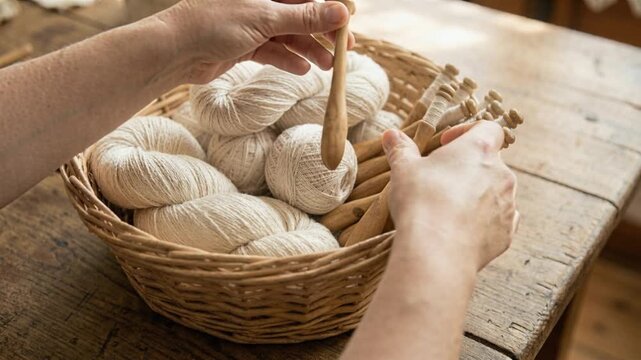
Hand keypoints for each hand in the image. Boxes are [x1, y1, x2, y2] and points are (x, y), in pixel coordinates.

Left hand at [156, 0, 353, 83]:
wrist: (176, 51)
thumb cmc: (214, 24)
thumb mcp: (265, 19)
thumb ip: (304, 18)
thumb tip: (341, 13)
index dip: (329, 6)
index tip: (350, 20)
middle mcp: (259, 2)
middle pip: (300, 15)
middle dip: (323, 32)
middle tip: (345, 49)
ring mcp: (251, 24)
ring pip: (289, 36)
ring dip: (309, 50)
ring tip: (328, 66)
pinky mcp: (244, 45)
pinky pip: (273, 51)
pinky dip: (288, 60)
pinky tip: (303, 70)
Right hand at [382, 121, 518, 270]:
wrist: (437, 251)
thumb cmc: (421, 201)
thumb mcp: (403, 169)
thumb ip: (401, 149)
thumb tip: (391, 134)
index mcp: (480, 149)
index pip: (488, 128)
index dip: (467, 132)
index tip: (445, 144)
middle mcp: (502, 174)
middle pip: (490, 162)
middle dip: (468, 168)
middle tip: (440, 180)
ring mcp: (508, 205)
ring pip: (496, 192)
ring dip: (477, 194)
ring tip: (448, 208)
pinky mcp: (506, 233)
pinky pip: (499, 220)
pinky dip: (484, 221)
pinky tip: (461, 228)